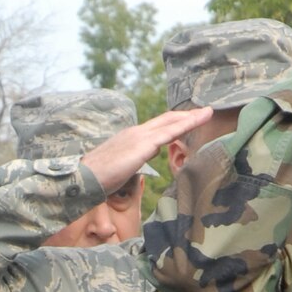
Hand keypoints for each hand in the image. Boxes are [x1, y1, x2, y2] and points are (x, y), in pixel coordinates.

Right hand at [82, 108, 215, 191]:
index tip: (185, 121)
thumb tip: (146, 157)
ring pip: (171, 122)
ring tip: (207, 113)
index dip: (172, 123)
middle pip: (166, 119)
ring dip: (191, 117)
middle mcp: (136, 132)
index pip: (155, 127)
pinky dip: (187, 123)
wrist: (84, 178)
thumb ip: (134, 159)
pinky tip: (199, 119)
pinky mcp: (143, 144)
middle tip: (203, 111)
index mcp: (129, 138)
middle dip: (185, 115)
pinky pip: (170, 131)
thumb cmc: (97, 179)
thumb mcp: (119, 168)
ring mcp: (140, 136)